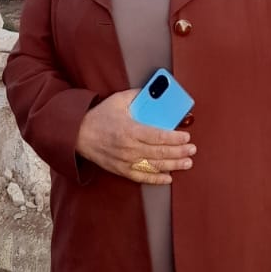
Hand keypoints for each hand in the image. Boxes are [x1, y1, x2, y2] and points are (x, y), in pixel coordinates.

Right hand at [76, 90, 195, 184]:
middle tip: (192, 149)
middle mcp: (128, 147)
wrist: (78, 134)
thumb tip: (156, 92)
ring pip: (154, 166)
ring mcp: (125, 161)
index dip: (174, 138)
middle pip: (159, 153)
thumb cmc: (100, 116)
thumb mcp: (118, 100)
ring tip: (187, 163)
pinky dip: (156, 179)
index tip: (186, 137)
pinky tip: (169, 178)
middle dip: (179, 152)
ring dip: (173, 165)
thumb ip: (138, 95)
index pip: (158, 136)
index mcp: (129, 129)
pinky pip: (141, 177)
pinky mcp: (121, 170)